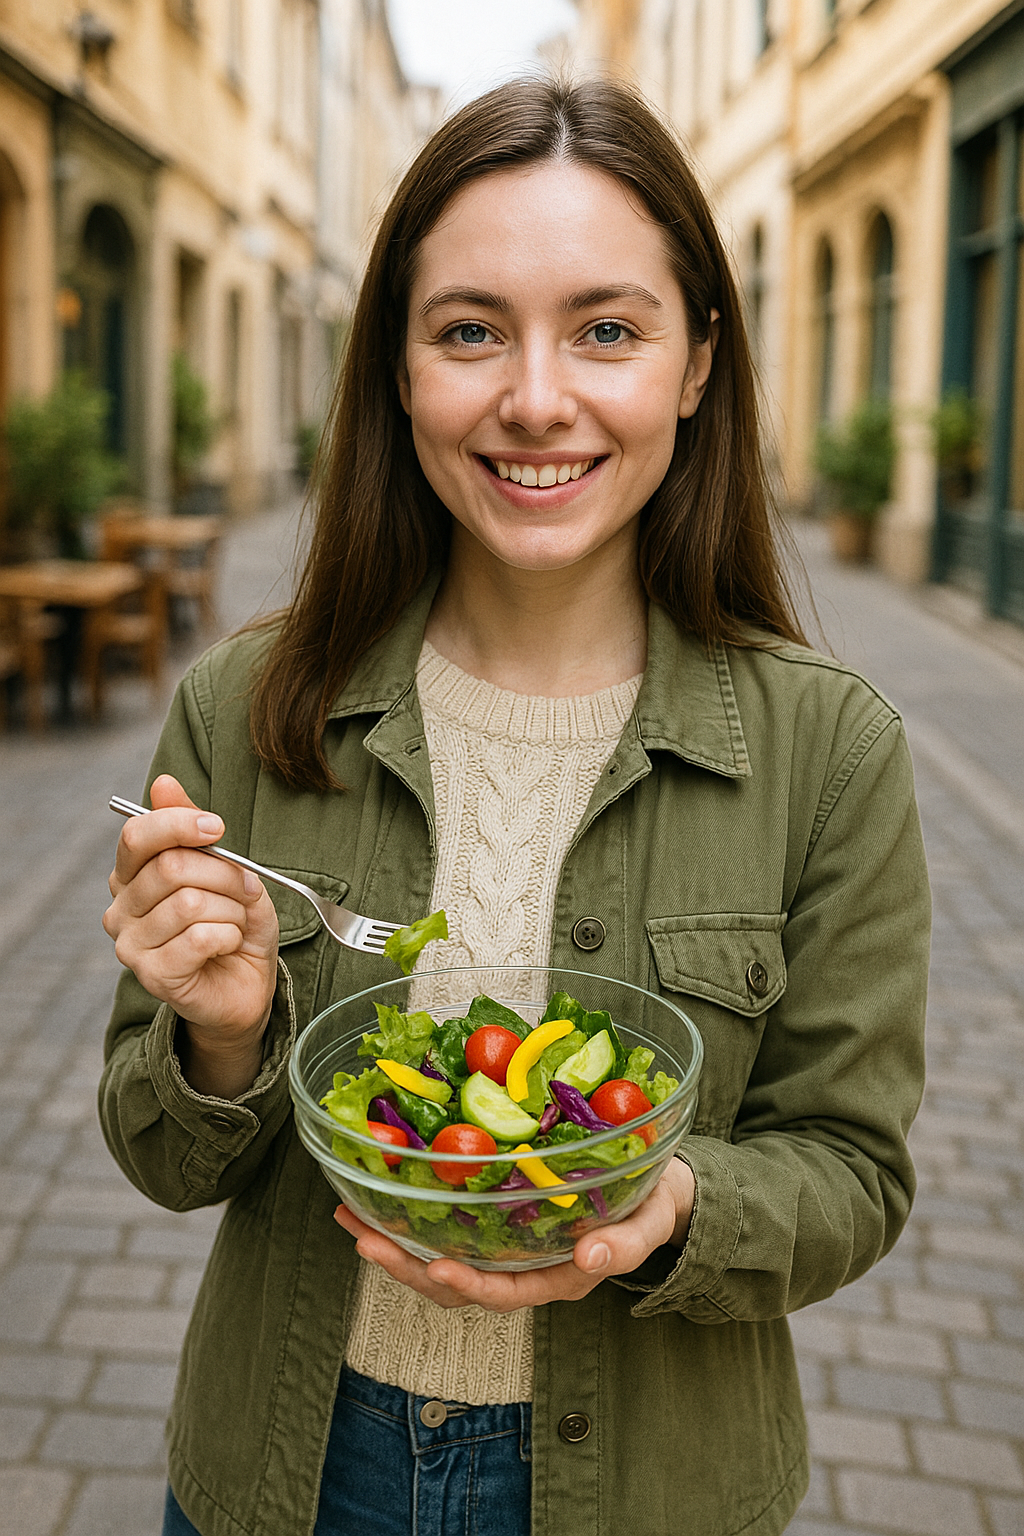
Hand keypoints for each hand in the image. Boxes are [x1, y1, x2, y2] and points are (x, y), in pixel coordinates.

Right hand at [103, 773, 279, 1096]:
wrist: (244, 985)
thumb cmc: (231, 923)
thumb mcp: (222, 868)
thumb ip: (191, 826)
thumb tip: (163, 782)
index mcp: (130, 876)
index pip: (138, 835)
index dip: (180, 823)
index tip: (218, 828)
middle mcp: (120, 909)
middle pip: (171, 867)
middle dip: (225, 873)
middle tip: (245, 888)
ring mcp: (131, 946)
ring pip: (191, 903)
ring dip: (232, 909)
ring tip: (236, 922)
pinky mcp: (153, 976)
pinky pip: (201, 938)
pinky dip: (230, 935)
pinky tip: (229, 944)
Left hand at [333, 1157, 695, 1310]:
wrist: (650, 1190)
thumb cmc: (647, 1209)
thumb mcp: (646, 1225)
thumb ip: (623, 1245)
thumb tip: (592, 1261)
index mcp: (553, 1277)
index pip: (502, 1291)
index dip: (469, 1284)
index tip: (439, 1268)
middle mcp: (518, 1269)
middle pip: (453, 1281)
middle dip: (405, 1265)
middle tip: (364, 1238)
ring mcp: (501, 1248)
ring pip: (437, 1258)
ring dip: (393, 1242)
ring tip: (352, 1216)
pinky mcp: (491, 1221)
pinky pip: (444, 1228)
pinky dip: (408, 1216)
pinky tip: (378, 1194)